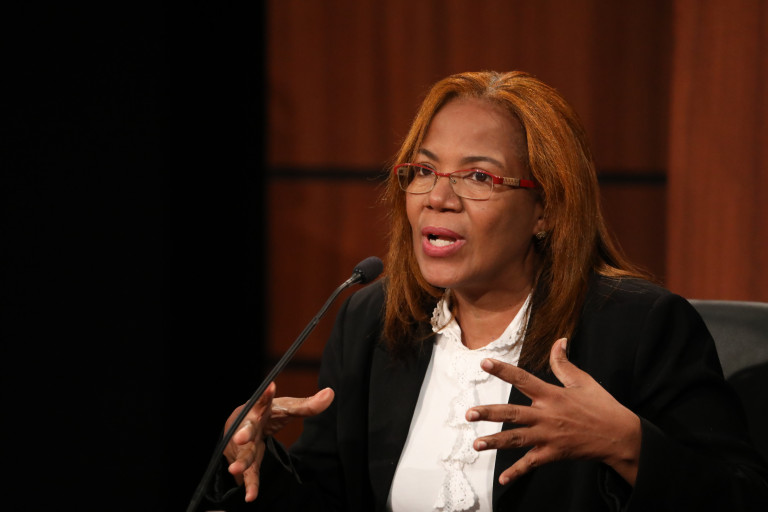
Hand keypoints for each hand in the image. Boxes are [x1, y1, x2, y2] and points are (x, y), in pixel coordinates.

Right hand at [222, 382, 334, 500]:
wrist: (239, 427)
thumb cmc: (267, 415)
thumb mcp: (286, 409)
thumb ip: (307, 405)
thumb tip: (331, 393)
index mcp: (260, 409)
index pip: (264, 400)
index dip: (266, 395)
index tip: (270, 386)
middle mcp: (249, 425)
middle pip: (247, 429)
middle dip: (243, 433)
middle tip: (240, 438)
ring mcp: (244, 445)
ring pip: (244, 454)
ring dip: (241, 462)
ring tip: (235, 469)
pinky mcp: (245, 461)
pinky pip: (249, 474)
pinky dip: (250, 485)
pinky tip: (251, 496)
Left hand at [466, 338, 640, 485]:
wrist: (620, 436)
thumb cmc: (602, 406)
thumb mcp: (583, 381)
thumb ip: (564, 363)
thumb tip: (559, 341)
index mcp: (552, 395)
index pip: (522, 379)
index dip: (503, 370)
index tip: (484, 363)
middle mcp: (546, 415)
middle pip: (512, 414)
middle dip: (489, 413)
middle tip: (469, 413)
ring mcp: (548, 436)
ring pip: (516, 439)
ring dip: (495, 442)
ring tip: (476, 444)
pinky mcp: (553, 453)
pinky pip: (531, 463)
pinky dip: (517, 472)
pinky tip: (502, 479)